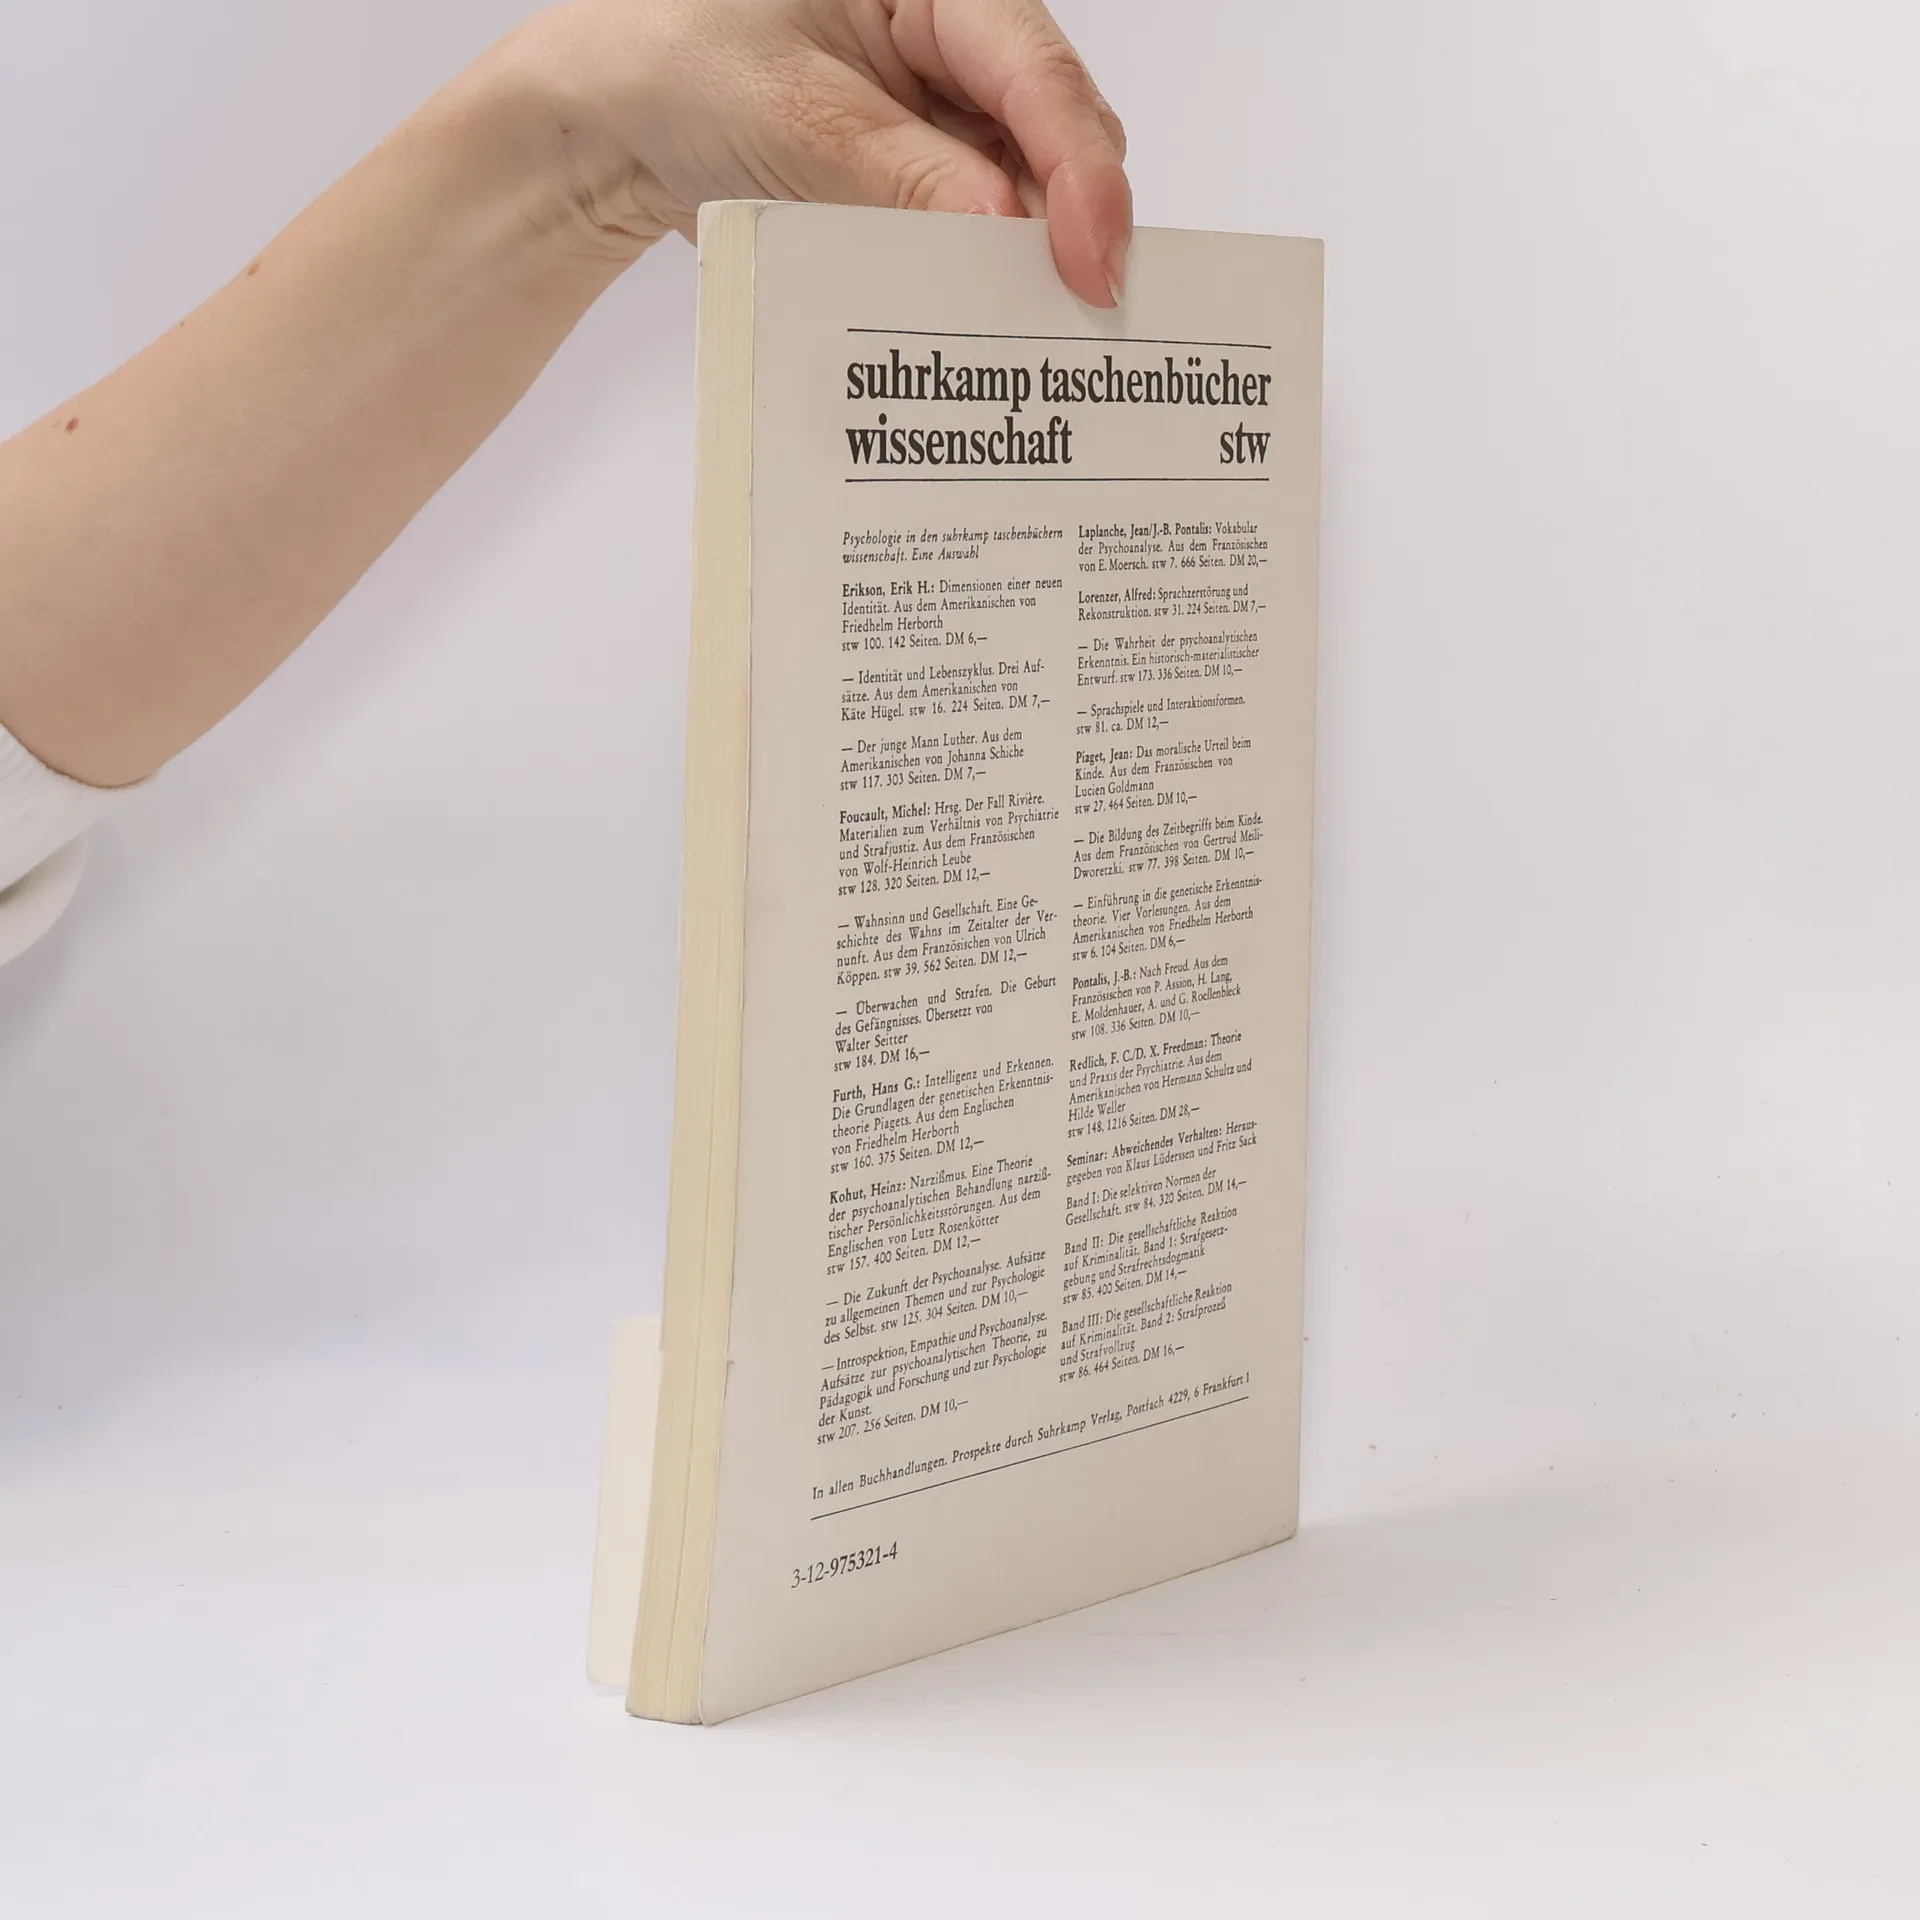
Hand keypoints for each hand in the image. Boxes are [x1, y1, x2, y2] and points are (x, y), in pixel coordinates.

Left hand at [496, 0, 1132, 305]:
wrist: (615, 118)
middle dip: (1070, 221)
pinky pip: (977, 225)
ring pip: (1028, 188)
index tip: (1091, 262)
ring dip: (1029, 259)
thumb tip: (999, 230)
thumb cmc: (678, 65)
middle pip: (1056, 132)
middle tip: (1075, 314)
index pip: (1036, 71)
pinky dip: (981, 273)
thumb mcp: (789, 114)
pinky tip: (982, 316)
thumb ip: (899, 172)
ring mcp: (946, 109)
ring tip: (1031, 329)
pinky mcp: (924, 172)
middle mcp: (957, 38)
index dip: (1082, 170)